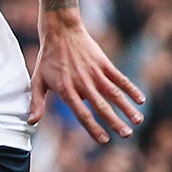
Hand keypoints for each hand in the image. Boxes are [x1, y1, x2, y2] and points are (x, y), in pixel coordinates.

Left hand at [29, 11, 144, 143]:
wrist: (61, 31)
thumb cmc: (48, 59)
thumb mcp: (38, 80)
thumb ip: (36, 103)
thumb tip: (31, 122)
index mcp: (66, 90)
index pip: (82, 113)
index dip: (93, 128)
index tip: (104, 140)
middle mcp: (82, 83)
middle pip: (101, 106)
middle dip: (115, 122)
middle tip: (127, 135)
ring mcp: (94, 73)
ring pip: (114, 93)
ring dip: (127, 108)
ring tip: (138, 121)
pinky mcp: (103, 63)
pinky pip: (119, 78)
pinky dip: (131, 89)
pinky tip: (140, 100)